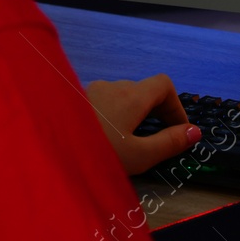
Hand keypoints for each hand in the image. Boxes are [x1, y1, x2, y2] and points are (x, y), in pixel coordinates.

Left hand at [84, 74, 201, 175]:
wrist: (44, 151)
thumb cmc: (96, 154)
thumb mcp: (138, 156)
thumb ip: (169, 143)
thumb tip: (195, 132)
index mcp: (131, 95)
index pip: (164, 84)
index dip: (176, 106)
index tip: (178, 131)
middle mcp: (111, 86)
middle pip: (143, 91)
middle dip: (154, 114)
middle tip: (154, 143)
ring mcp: (90, 92)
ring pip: (121, 98)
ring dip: (132, 116)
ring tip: (128, 147)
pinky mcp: (73, 101)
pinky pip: (102, 104)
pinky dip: (112, 118)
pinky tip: (103, 142)